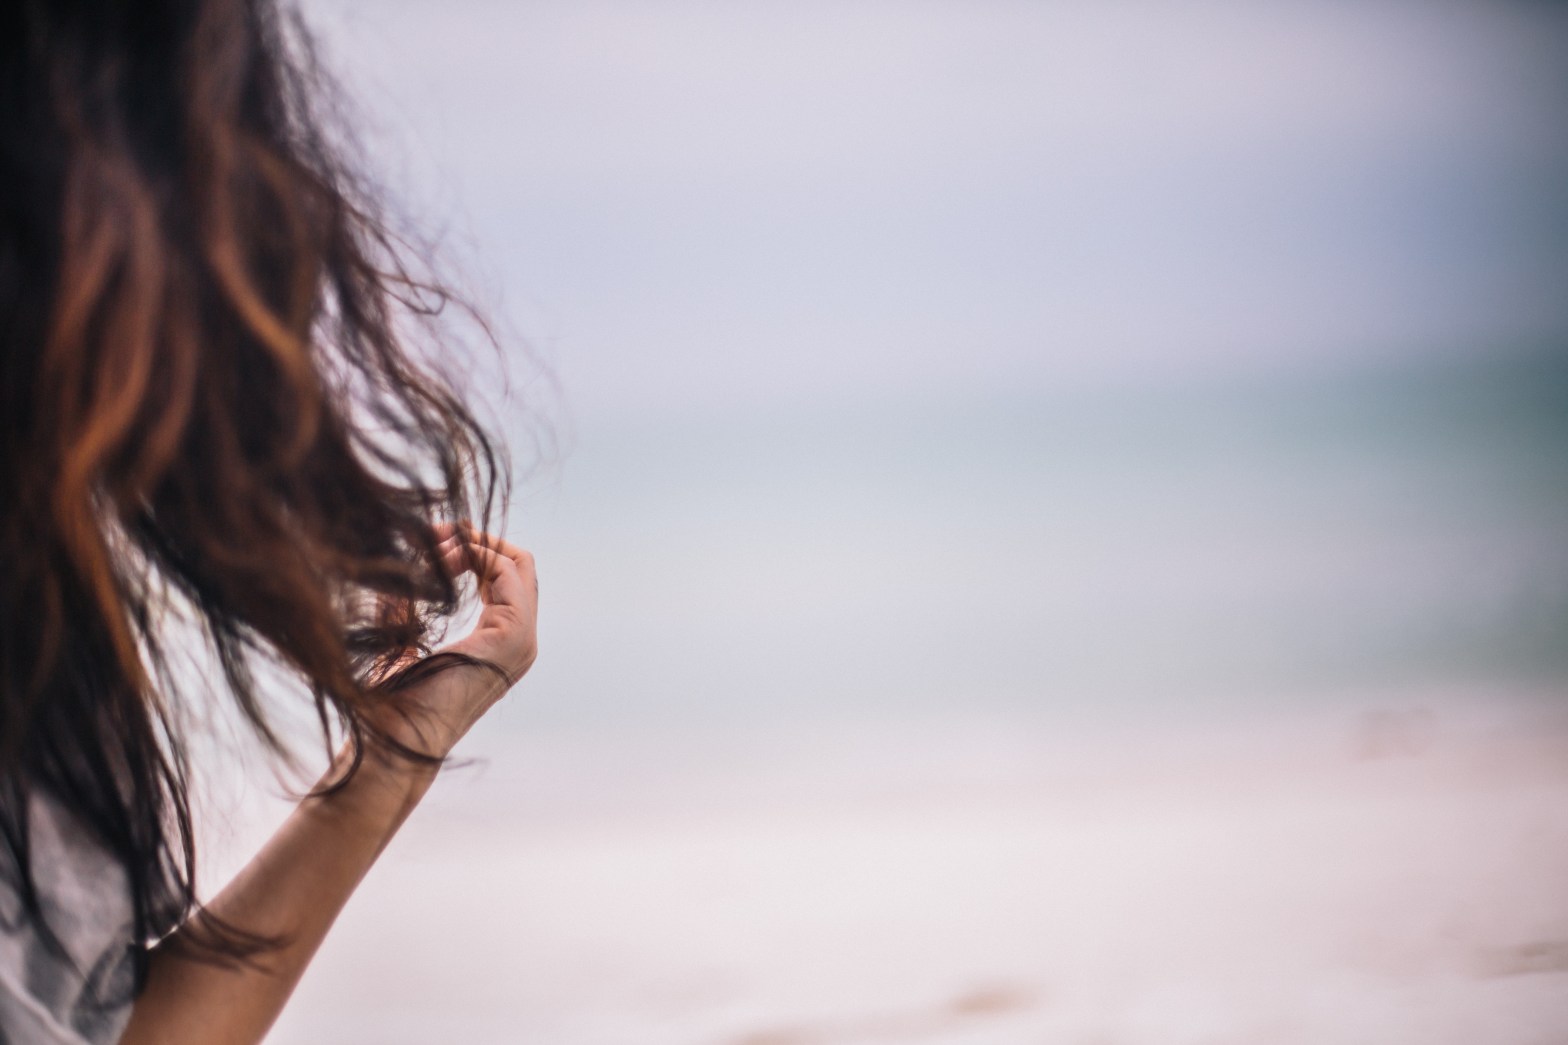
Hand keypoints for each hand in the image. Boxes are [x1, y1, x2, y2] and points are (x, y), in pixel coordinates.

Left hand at [374, 523, 537, 758]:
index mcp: (499, 642)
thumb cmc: (391, 702)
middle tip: (436, 530)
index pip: (504, 577)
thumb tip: (401, 568)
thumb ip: (407, 605)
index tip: (430, 537)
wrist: (395, 736)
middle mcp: (519, 640)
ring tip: (434, 544)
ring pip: (517, 562)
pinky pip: (506, 572)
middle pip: (518, 565)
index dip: (471, 549)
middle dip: (477, 539)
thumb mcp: (400, 639)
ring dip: (474, 543)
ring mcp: (521, 639)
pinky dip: (475, 553)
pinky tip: (441, 557)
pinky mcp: (513, 635)